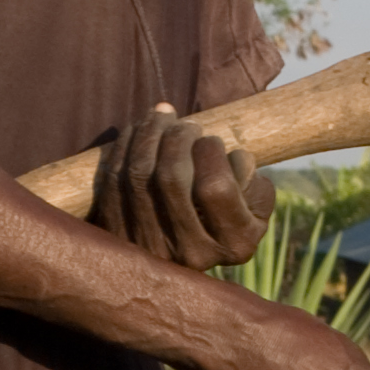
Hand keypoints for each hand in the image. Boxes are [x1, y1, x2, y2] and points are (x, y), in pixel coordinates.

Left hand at [92, 105, 274, 271]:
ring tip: (164, 117)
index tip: (211, 140)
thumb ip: (255, 184)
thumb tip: (233, 158)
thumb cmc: (228, 215)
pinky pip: (114, 178)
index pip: (216, 187)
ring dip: (150, 133)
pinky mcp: (118, 234)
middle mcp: (190, 252)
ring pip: (140, 173)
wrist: (185, 249)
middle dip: (178, 137)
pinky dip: (126, 145)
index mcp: (232, 244)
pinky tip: (139, 128)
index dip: (211, 152)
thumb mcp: (255, 207)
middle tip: (188, 126)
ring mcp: (149, 245)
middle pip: (172, 177)